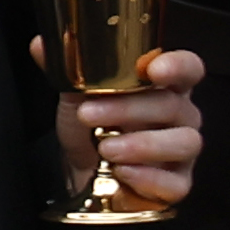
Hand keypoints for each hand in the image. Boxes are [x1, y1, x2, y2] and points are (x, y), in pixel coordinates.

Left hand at [35, 40, 204, 208]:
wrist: (82, 173)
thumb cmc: (90, 129)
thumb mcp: (75, 96)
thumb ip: (68, 70)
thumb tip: (41, 45)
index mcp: (164, 87)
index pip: (189, 68)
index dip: (178, 66)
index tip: (153, 70)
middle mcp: (181, 116)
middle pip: (174, 106)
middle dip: (130, 108)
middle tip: (89, 113)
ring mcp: (182, 152)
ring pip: (184, 142)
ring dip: (143, 144)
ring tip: (105, 147)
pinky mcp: (177, 184)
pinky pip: (176, 184)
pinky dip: (149, 178)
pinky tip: (123, 173)